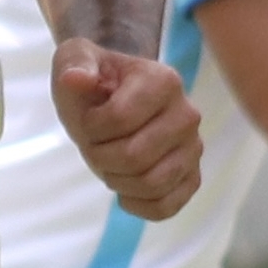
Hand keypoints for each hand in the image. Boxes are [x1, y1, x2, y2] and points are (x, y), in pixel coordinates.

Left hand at [51, 39, 204, 220]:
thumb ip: (74, 64)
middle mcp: (187, 115)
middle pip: (135, 156)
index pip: (119, 119)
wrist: (113, 101)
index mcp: (164, 81)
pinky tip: (124, 190)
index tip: (89, 118)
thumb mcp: (75, 60)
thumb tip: (75, 79)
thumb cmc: (94, 80)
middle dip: (101, 156)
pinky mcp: (191, 177)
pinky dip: (138, 206)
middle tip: (96, 145)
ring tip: (110, 164)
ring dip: (117, 181)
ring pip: (153, 185)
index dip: (91, 127)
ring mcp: (193, 148)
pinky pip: (167, 207)